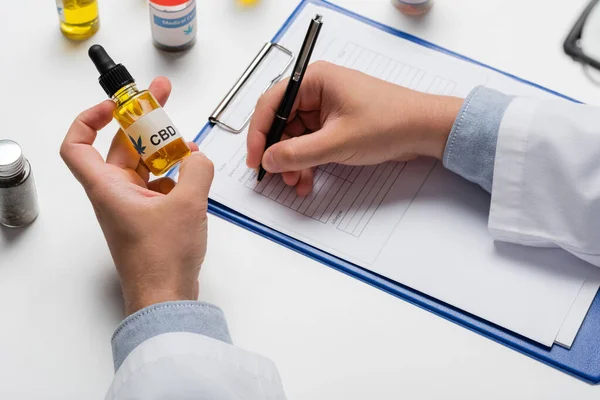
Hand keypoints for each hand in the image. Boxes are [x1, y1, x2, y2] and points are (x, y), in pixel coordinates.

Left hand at [61, 77, 213, 315]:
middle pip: (120, 146)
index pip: (77, 145)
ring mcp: (133, 205)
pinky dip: (175, 174)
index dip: (90, 118)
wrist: (166, 295)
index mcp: (109, 187)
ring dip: (163, 149)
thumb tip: (198, 157)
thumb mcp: (187, 204)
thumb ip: (196, 170)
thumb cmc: (161, 258)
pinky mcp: (150, 217)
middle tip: (163, 98)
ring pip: (143, 165)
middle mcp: (116, 193)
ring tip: (189, 143)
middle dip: (143, 121)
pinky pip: (159, 184)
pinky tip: (195, 174)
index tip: (116, 105)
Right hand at [247, 61, 462, 195]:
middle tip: (276, 176)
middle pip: (282, 122)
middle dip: (278, 152)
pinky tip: (308, 180)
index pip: (271, 104)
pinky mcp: (335, 123)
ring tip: (297, 183)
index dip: (259, 134)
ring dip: (293, 162)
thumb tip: (268, 160)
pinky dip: (307, 162)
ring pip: (295, 137)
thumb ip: (297, 153)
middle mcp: (317, 90)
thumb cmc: (389, 123)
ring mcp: (326, 107)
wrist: (424, 130)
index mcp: (314, 80)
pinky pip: (311, 143)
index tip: (254, 159)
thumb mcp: (337, 142)